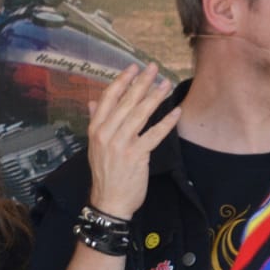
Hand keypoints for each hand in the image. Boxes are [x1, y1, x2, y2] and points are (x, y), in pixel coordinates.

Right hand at [85, 64, 179, 220]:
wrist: (109, 202)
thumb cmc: (104, 173)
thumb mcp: (95, 146)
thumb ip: (96, 121)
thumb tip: (94, 102)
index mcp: (96, 129)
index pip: (108, 98)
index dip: (122, 81)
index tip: (133, 67)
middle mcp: (106, 134)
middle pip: (127, 102)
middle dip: (142, 82)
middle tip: (154, 67)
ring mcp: (121, 144)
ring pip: (140, 114)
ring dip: (155, 97)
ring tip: (166, 83)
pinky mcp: (136, 155)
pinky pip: (154, 134)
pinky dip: (166, 122)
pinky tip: (175, 111)